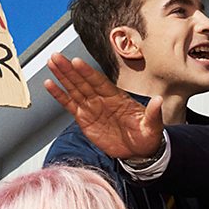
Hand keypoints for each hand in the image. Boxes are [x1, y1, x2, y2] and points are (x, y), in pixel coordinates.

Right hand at [44, 54, 163, 160]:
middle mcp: (102, 99)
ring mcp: (92, 108)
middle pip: (83, 81)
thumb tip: (159, 101)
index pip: (100, 82)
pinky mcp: (84, 119)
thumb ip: (153, 113)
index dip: (88, 72)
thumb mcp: (153, 127)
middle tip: (56, 56)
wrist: (139, 151)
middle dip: (69, 69)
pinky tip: (50, 84)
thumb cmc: (147, 136)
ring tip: (52, 63)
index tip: (77, 62)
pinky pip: (70, 105)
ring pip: (74, 89)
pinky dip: (60, 95)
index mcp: (118, 98)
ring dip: (62, 76)